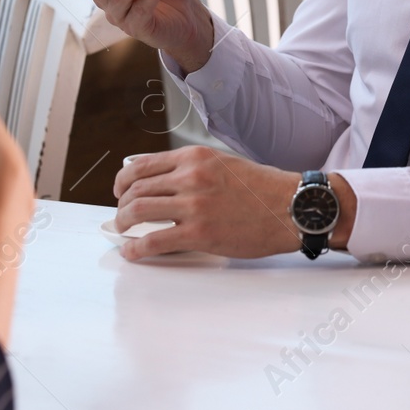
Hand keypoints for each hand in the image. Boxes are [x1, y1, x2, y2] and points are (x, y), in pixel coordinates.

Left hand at [111, 146, 313, 260]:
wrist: (290, 208)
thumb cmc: (262, 189)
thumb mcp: (223, 164)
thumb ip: (193, 169)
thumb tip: (162, 181)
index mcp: (195, 158)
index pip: (142, 165)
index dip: (123, 180)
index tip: (120, 191)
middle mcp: (190, 177)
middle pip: (136, 189)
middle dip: (122, 204)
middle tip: (122, 215)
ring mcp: (194, 205)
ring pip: (138, 211)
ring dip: (123, 223)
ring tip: (124, 231)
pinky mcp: (199, 233)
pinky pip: (154, 241)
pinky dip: (136, 248)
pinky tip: (132, 252)